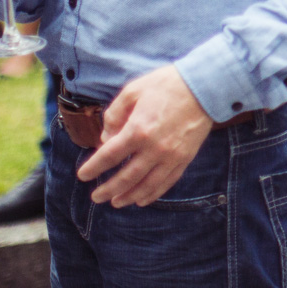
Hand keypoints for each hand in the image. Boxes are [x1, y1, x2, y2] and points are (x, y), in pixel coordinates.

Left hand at [74, 65, 214, 207]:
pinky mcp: (184, 159)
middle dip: (108, 189)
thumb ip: (114, 114)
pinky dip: (152, 194)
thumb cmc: (166, 85)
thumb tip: (105, 138)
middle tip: (96, 197)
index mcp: (138, 129)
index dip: (93, 167)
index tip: (83, 175)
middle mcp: (154, 148)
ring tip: (116, 202)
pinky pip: (166, 182)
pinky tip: (141, 200)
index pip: (109, 156)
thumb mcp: (133, 90)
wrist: (203, 86)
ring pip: (146, 185)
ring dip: (128, 196)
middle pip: (126, 177)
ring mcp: (171, 156)